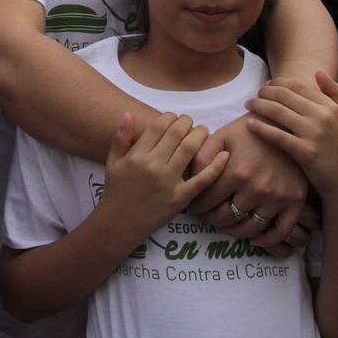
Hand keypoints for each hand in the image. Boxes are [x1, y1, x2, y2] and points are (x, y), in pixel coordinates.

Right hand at [99, 113, 226, 244]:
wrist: (119, 223)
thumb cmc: (116, 190)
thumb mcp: (113, 162)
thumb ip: (121, 137)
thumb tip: (129, 114)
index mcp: (137, 155)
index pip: (158, 126)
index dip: (170, 116)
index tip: (174, 117)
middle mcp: (153, 166)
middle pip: (176, 134)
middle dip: (187, 122)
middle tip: (191, 121)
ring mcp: (168, 182)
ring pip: (190, 150)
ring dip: (200, 135)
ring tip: (204, 131)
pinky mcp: (180, 198)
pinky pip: (201, 180)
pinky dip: (215, 166)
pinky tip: (224, 155)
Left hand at [190, 110, 310, 256]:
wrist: (285, 125)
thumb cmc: (248, 131)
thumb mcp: (221, 137)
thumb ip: (201, 157)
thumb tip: (188, 179)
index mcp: (236, 172)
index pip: (207, 202)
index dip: (196, 206)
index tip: (194, 206)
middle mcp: (257, 188)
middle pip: (226, 218)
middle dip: (211, 219)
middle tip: (207, 216)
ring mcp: (277, 197)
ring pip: (249, 228)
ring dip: (233, 231)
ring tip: (225, 224)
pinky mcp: (295, 201)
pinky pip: (279, 232)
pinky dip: (265, 240)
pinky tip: (253, 238)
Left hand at [246, 71, 337, 200]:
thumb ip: (335, 93)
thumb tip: (318, 72)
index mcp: (331, 107)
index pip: (298, 86)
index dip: (278, 83)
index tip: (267, 85)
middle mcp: (323, 117)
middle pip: (285, 96)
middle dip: (265, 92)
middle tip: (254, 94)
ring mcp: (314, 134)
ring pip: (278, 112)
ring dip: (258, 105)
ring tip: (248, 105)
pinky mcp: (305, 152)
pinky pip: (276, 136)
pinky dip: (260, 128)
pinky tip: (249, 124)